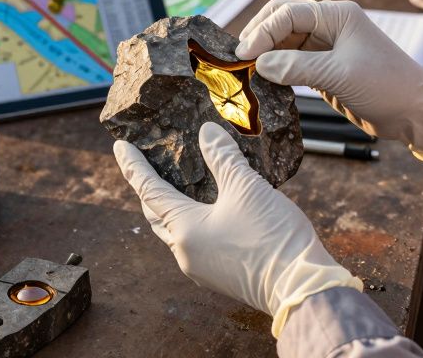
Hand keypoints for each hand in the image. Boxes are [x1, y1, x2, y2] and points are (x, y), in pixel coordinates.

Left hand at [114, 123, 360, 336]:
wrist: (302, 289)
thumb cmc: (271, 237)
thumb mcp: (247, 187)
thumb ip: (223, 157)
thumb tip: (207, 132)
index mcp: (184, 230)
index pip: (149, 190)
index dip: (133, 166)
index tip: (120, 147)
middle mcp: (186, 253)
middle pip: (157, 216)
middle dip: (150, 191)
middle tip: (147, 167)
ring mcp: (202, 269)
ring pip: (176, 232)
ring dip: (172, 209)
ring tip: (177, 186)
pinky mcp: (221, 276)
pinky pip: (197, 244)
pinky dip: (194, 222)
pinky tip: (209, 211)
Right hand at [236, 0, 422, 160]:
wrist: (416, 112)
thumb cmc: (388, 86)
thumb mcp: (340, 75)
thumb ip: (297, 67)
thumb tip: (260, 65)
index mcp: (336, 15)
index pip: (287, 13)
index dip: (261, 31)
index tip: (243, 54)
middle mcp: (329, 25)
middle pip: (280, 22)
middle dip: (258, 37)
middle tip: (238, 60)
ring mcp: (325, 47)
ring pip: (282, 43)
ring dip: (265, 55)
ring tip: (246, 72)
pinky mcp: (323, 68)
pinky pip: (290, 63)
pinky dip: (275, 70)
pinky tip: (263, 82)